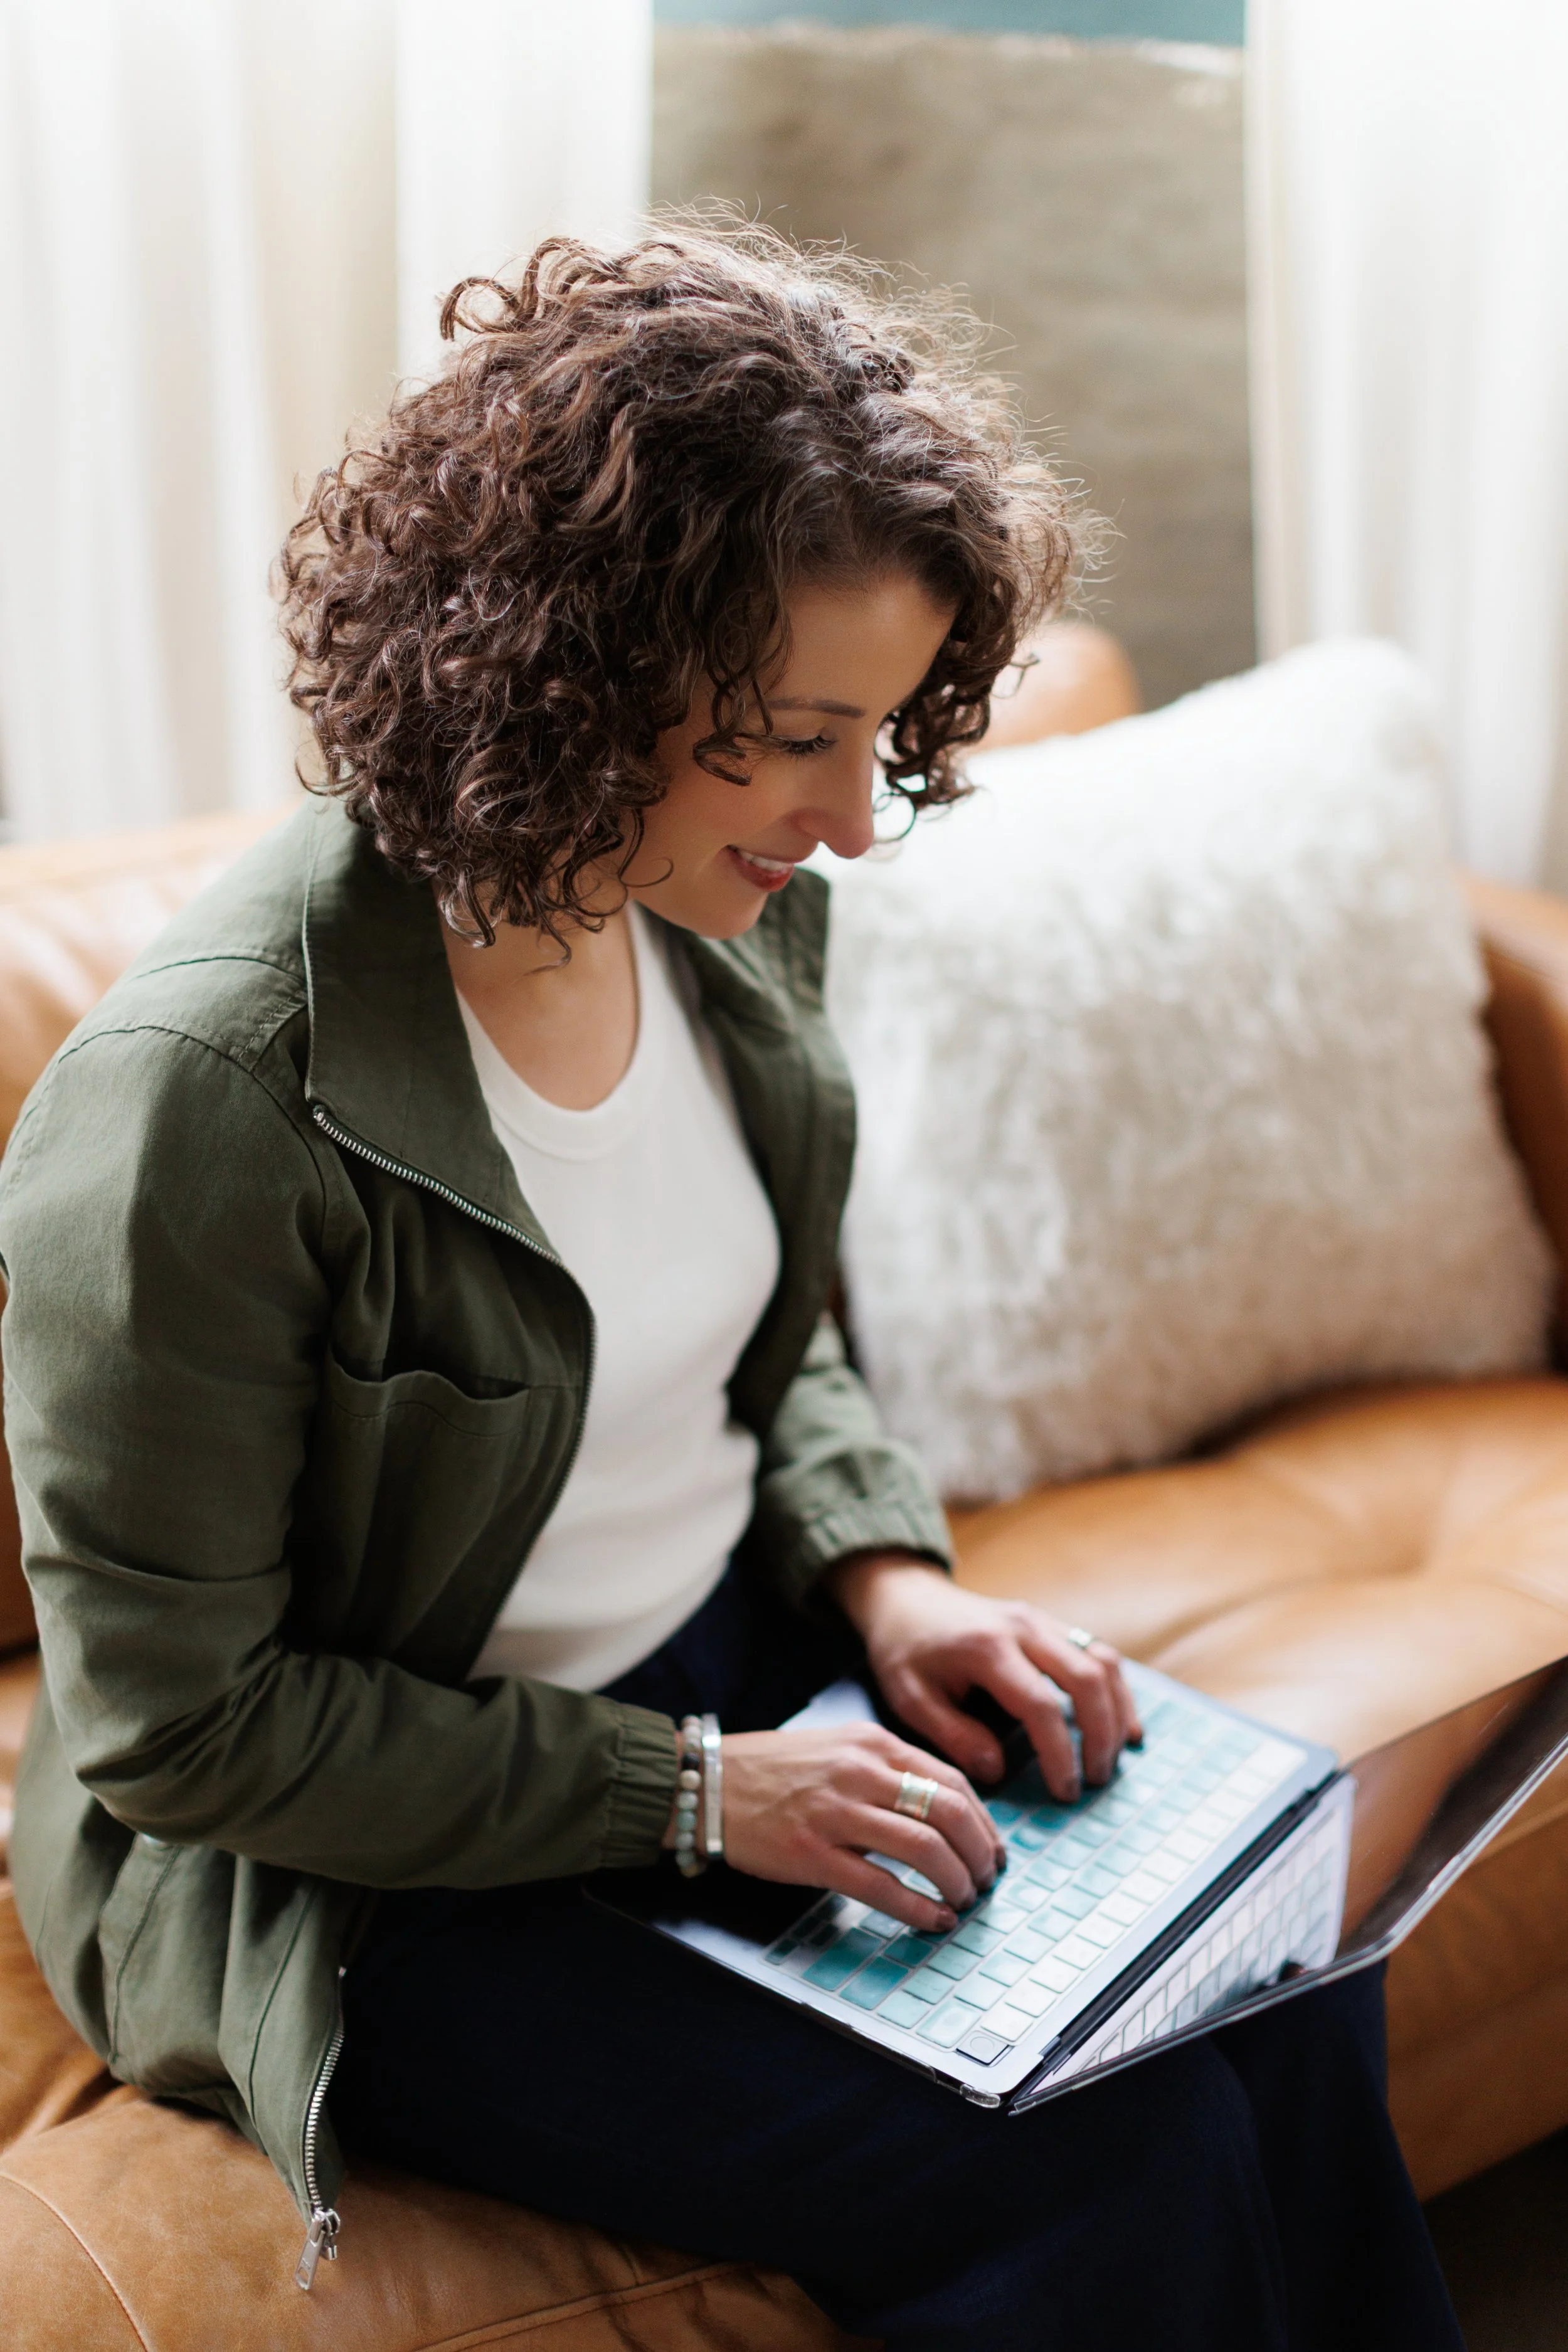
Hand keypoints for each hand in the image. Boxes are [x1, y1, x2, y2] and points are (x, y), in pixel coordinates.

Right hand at [664, 1720, 1006, 1935]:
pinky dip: (917, 1908)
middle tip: (985, 1880)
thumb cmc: (777, 1770)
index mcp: (873, 1744)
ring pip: (923, 1849)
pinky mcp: (812, 1853)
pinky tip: (931, 1921)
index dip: (985, 1823)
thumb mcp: (840, 1748)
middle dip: (979, 1854)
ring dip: (955, 1882)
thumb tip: (945, 1814)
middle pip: (949, 1813)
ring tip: (961, 1902)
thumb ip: (888, 1770)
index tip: (993, 1850)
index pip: (953, 1782)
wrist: (709, 1782)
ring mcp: (836, 1813)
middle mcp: (861, 1772)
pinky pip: (880, 1886)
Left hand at [828, 1554, 1142, 1800]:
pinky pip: (1097, 1651)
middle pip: (1087, 1679)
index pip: (1041, 1705)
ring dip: (1117, 1711)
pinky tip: (1121, 1723)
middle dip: (1100, 1735)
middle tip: (1094, 1780)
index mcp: (987, 1648)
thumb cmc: (903, 1650)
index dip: (1060, 1753)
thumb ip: (952, 1735)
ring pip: (1102, 1660)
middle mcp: (1022, 1627)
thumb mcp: (908, 1696)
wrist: (905, 1596)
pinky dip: (1116, 1689)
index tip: (1064, 1792)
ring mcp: (1040, 1619)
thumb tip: (997, 1771)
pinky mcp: (1048, 1622)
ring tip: (1111, 1758)